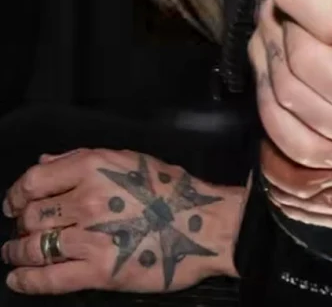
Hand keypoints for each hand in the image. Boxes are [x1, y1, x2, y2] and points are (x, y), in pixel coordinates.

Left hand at [1, 148, 242, 294]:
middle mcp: (87, 199)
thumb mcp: (130, 160)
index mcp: (95, 167)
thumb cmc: (172, 189)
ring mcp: (90, 237)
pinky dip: (26, 280)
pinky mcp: (98, 271)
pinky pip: (48, 278)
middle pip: (32, 214)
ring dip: (17, 251)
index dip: (17, 193)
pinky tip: (18, 278)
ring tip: (14, 253)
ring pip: (34, 246)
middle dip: (22, 223)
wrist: (205, 224)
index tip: (15, 201)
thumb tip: (45, 163)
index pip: (34, 180)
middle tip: (22, 229)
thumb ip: (84, 159)